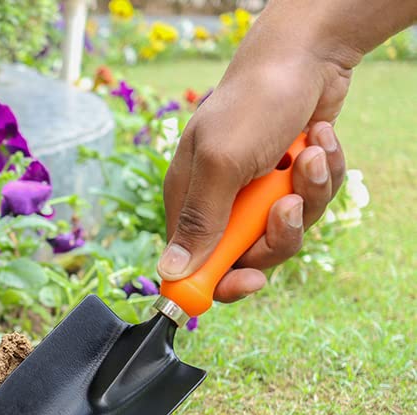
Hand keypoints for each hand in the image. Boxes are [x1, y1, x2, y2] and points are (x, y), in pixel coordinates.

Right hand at [160, 38, 350, 301]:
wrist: (307, 54)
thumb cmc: (255, 102)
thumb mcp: (222, 165)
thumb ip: (200, 221)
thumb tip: (169, 272)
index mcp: (189, 200)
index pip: (194, 265)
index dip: (220, 281)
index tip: (250, 280)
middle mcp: (221, 201)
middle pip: (249, 255)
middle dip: (279, 232)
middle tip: (289, 204)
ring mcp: (257, 191)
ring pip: (288, 230)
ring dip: (309, 193)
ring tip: (308, 154)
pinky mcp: (290, 178)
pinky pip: (314, 202)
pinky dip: (323, 172)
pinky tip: (318, 140)